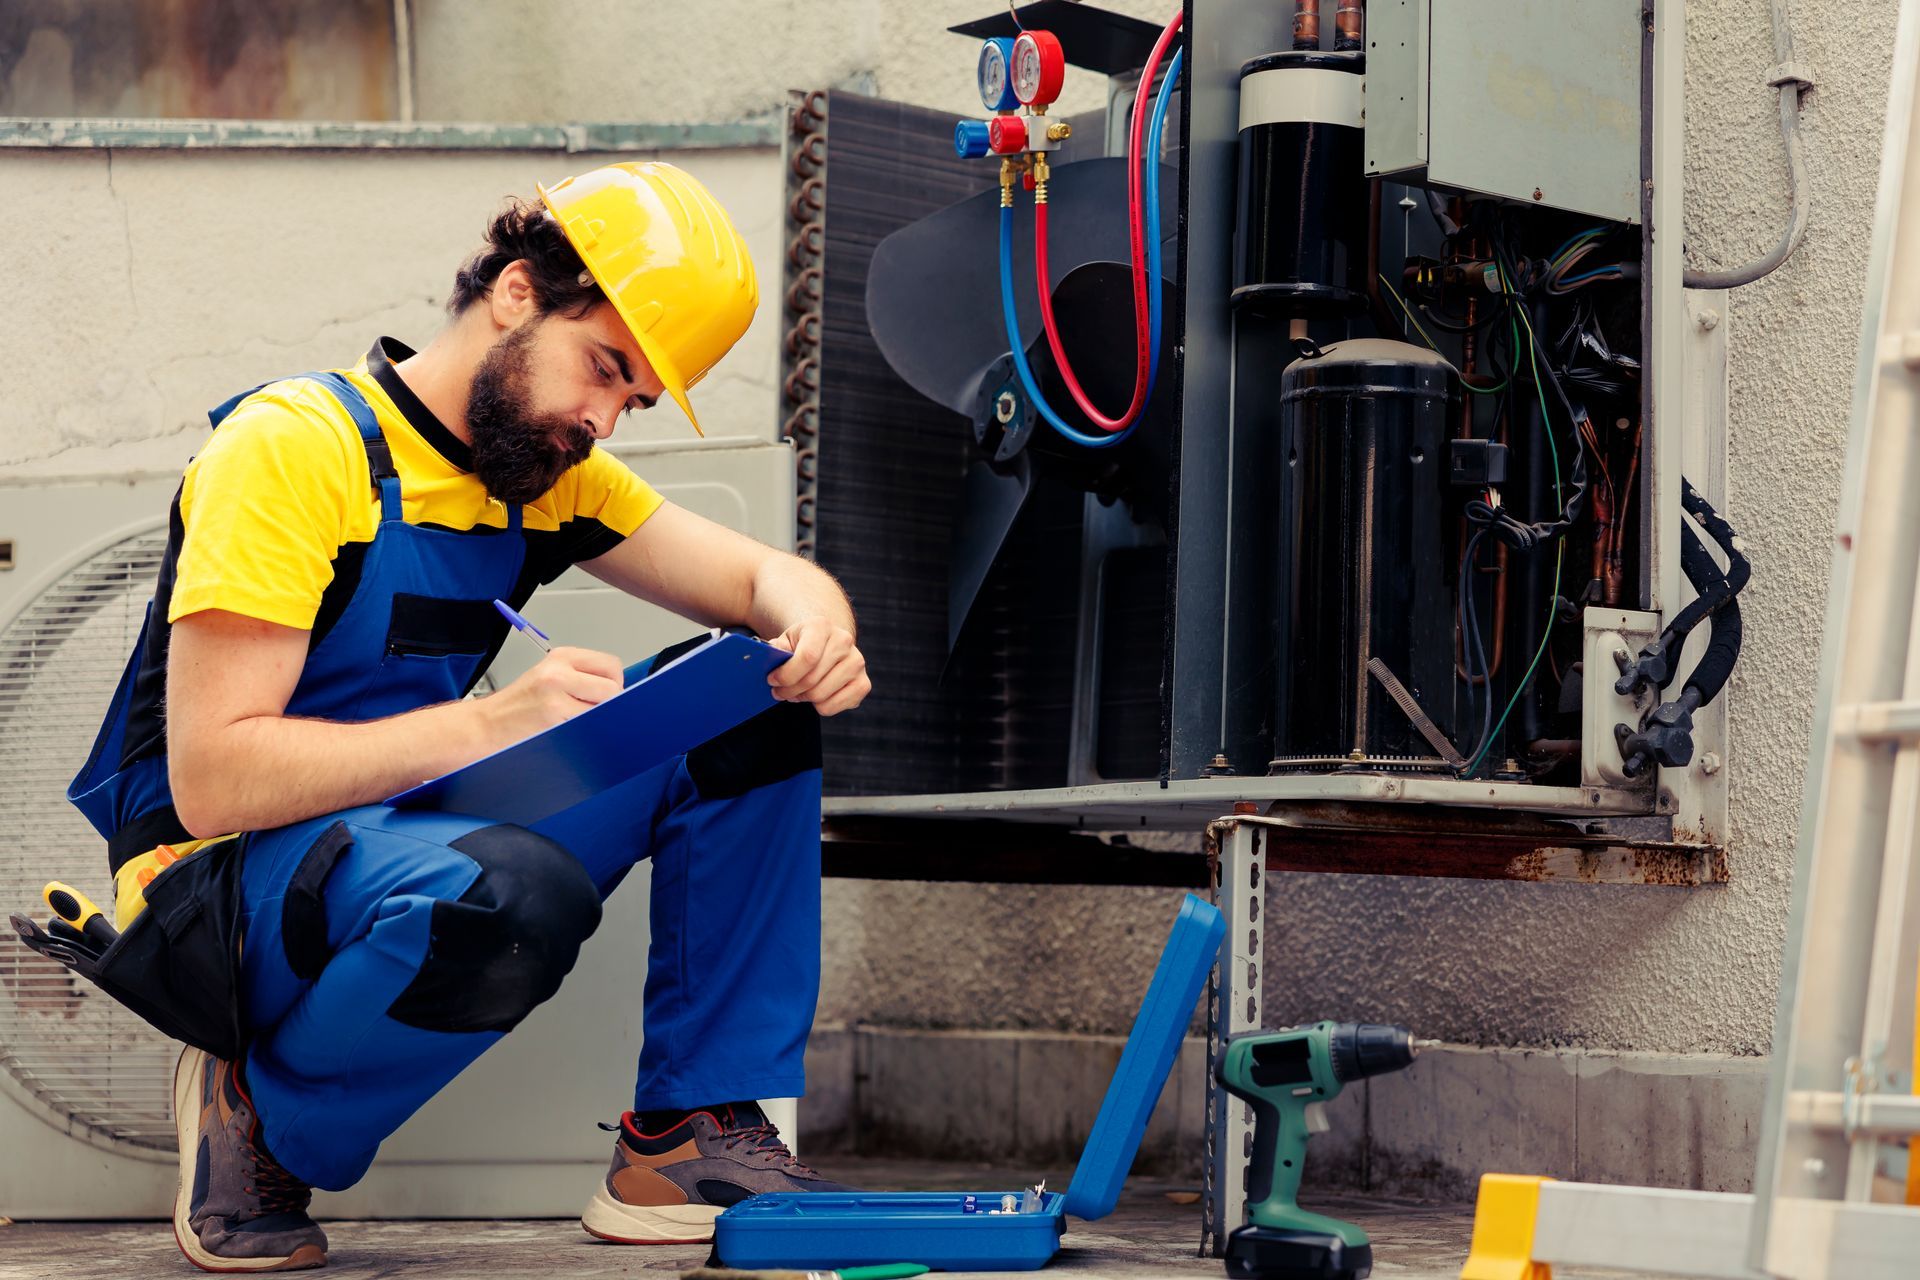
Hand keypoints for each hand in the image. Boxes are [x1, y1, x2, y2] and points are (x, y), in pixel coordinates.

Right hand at [483, 646, 623, 744]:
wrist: (487, 725)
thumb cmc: (520, 704)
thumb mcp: (551, 677)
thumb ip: (583, 678)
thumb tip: (619, 692)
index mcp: (562, 657)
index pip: (612, 666)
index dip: (614, 684)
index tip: (602, 696)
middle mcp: (559, 672)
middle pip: (612, 688)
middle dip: (608, 704)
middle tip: (588, 712)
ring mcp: (555, 695)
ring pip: (602, 709)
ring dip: (596, 720)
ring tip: (573, 721)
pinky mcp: (552, 718)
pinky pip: (587, 726)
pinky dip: (584, 732)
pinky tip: (565, 730)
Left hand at [767, 617, 870, 715]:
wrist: (826, 644)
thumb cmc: (802, 644)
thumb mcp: (786, 640)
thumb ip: (776, 650)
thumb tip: (769, 659)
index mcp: (822, 626)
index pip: (807, 657)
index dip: (786, 675)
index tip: (772, 680)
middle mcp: (844, 641)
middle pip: (812, 680)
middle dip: (789, 690)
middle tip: (779, 692)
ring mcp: (857, 663)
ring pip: (821, 695)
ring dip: (803, 698)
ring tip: (797, 692)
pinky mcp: (863, 683)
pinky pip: (833, 706)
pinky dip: (819, 706)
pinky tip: (815, 696)